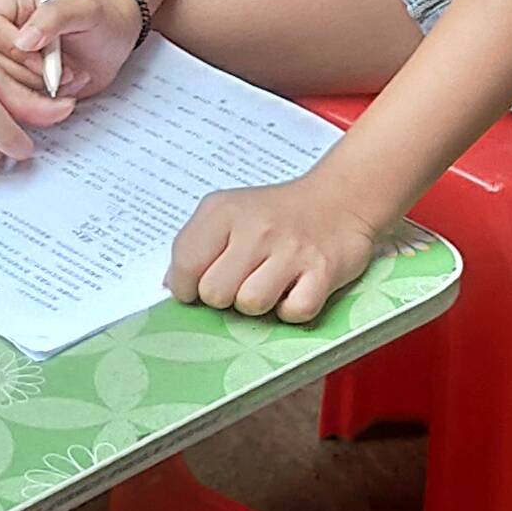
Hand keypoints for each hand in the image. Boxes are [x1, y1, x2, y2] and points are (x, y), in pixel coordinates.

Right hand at [0, 0, 146, 104]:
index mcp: (11, 2)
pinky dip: (45, 106)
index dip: (11, 46)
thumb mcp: (84, 10)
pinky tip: (67, 90)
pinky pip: (18, 105)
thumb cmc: (102, 18)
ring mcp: (10, 61)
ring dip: (42, 91)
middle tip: (67, 73)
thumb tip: (23, 41)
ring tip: (72, 76)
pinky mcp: (20, 84)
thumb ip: (54, 15)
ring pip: (3, 88)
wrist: (114, 44)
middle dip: (32, 76)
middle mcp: (5, 32)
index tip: (41, 56)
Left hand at [167, 171, 378, 323]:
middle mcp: (256, 228)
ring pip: (251, 304)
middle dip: (226, 296)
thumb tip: (172, 286)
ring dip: (259, 304)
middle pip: (215, 293)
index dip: (187, 286)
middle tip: (244, 280)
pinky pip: (293, 312)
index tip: (201, 284)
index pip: (185, 264)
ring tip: (271, 283)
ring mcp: (291, 250)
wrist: (339, 198)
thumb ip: (194, 245)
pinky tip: (295, 289)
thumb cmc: (277, 213)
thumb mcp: (227, 212)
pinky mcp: (323, 271)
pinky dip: (293, 309)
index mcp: (224, 212)